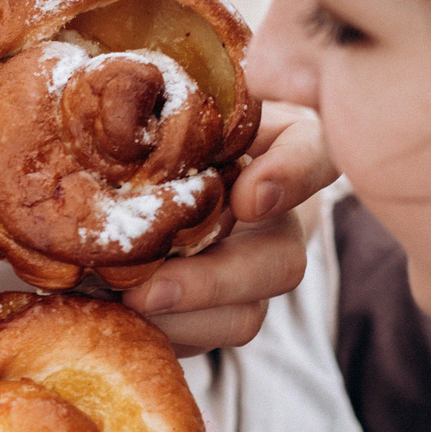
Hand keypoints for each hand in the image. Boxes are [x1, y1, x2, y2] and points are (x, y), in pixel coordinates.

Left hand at [123, 102, 335, 351]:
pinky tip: (120, 315)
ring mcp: (256, 268)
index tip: (250, 196)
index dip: (294, 175)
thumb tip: (114, 99)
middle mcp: (281, 211)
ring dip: (185, 316)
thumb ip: (161, 96)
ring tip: (124, 304)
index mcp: (278, 141)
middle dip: (216, 280)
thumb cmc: (155, 117)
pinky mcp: (227, 310)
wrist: (130, 169)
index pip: (316, 149)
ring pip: (250, 310)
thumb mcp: (165, 95)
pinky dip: (167, 331)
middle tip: (148, 287)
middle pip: (284, 257)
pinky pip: (212, 336)